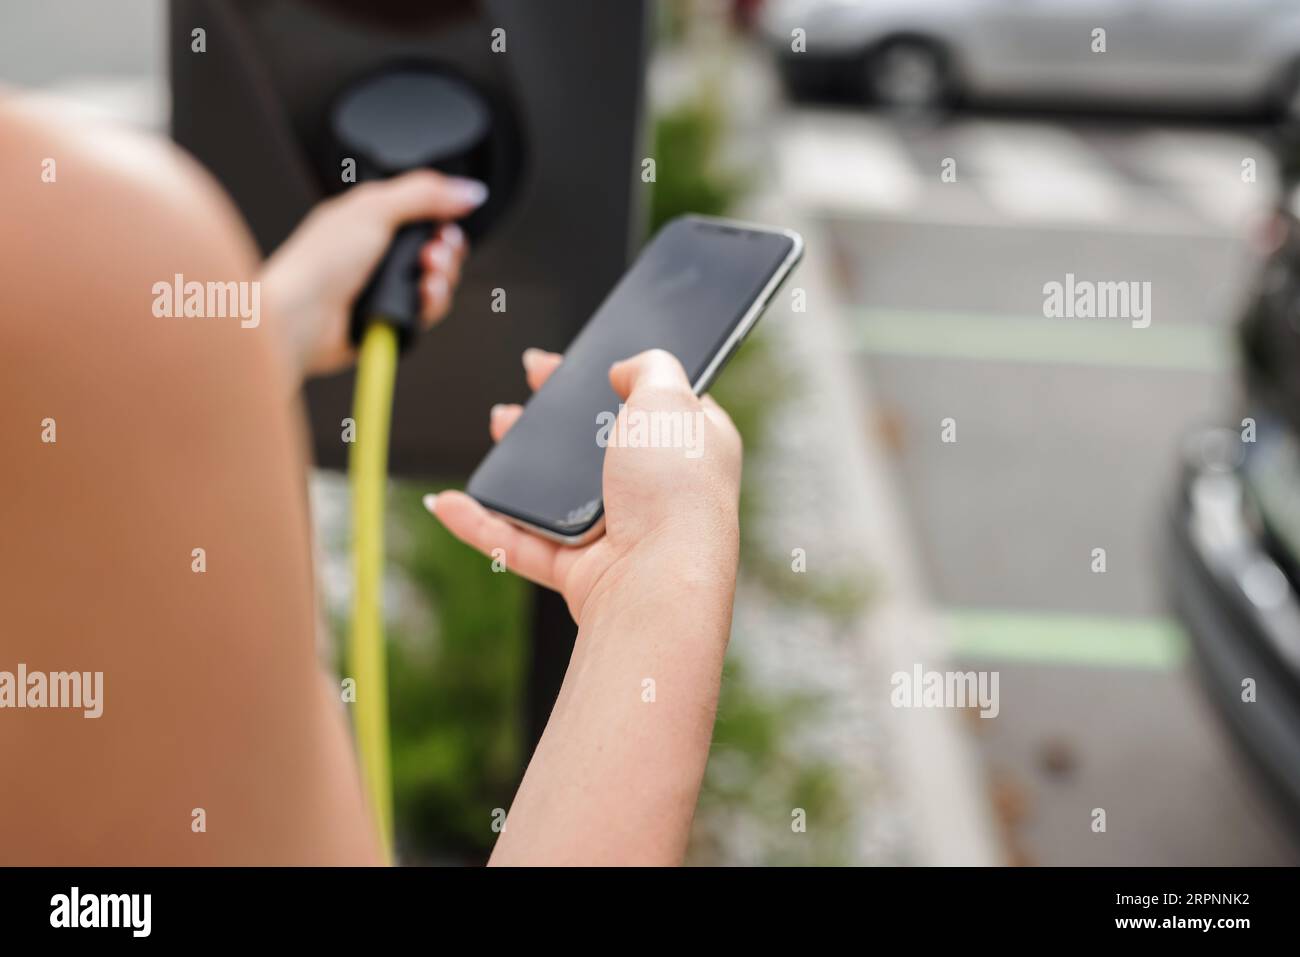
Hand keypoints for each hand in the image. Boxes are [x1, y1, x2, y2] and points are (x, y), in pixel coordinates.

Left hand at [259, 170, 486, 379]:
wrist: (301, 317)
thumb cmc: (320, 262)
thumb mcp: (375, 209)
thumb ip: (425, 195)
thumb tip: (469, 190)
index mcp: (372, 218)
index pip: (424, 211)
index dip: (443, 217)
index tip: (447, 222)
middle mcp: (380, 252)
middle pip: (437, 246)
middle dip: (447, 249)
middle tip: (433, 253)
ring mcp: (387, 286)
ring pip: (438, 279)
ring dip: (443, 277)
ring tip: (428, 277)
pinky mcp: (393, 317)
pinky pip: (429, 310)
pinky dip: (433, 302)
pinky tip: (424, 297)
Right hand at [427, 348, 742, 623]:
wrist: (656, 583)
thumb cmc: (672, 492)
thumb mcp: (669, 400)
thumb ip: (652, 368)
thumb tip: (628, 367)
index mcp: (689, 447)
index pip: (651, 404)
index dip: (612, 378)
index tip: (574, 361)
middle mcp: (657, 491)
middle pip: (597, 444)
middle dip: (558, 413)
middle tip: (531, 381)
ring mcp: (617, 533)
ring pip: (556, 492)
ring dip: (520, 459)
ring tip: (498, 424)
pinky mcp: (580, 569)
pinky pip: (520, 543)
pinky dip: (481, 524)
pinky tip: (449, 502)